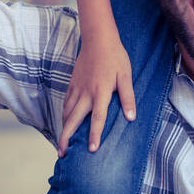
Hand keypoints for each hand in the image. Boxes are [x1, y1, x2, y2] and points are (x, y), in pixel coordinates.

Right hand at [58, 26, 134, 157]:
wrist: (98, 39)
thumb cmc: (115, 57)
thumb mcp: (125, 76)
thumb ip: (128, 97)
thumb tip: (131, 117)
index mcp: (100, 92)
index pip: (97, 118)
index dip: (94, 135)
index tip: (91, 150)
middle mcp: (86, 93)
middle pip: (73, 120)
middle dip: (66, 138)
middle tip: (62, 154)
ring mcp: (77, 88)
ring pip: (67, 112)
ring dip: (63, 128)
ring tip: (62, 144)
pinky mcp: (72, 83)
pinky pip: (66, 102)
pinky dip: (64, 115)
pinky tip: (65, 121)